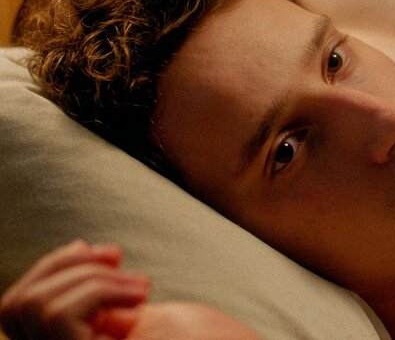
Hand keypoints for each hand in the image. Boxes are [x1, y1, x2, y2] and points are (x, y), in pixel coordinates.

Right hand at [0, 240, 149, 339]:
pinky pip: (58, 316)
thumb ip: (96, 291)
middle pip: (17, 304)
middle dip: (67, 266)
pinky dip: (100, 290)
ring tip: (141, 286)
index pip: (19, 307)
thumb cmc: (194, 337)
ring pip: (34, 306)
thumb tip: (78, 246)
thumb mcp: (131, 310)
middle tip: (120, 260)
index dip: (55, 267)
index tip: (109, 253)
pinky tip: (141, 297)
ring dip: (91, 277)